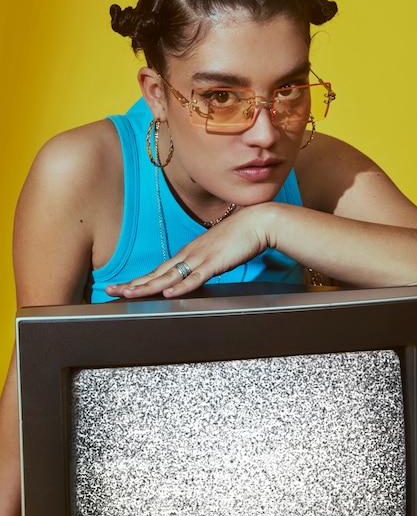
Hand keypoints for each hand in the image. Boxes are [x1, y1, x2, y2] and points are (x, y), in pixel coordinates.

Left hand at [105, 205, 269, 298]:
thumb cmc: (241, 235)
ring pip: (169, 276)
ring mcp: (201, 258)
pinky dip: (181, 286)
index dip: (141, 279)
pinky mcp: (215, 262)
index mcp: (190, 252)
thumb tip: (196, 273)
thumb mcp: (216, 251)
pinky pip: (195, 277)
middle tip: (111, 290)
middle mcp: (190, 254)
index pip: (160, 269)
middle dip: (134, 283)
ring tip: (129, 294)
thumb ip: (205, 263)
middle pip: (157, 272)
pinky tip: (168, 293)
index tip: (124, 286)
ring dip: (148, 286)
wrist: (258, 221)